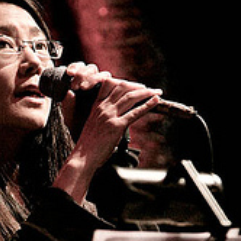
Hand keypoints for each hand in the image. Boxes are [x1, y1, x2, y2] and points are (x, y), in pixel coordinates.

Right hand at [54, 63, 161, 203]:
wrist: (83, 158)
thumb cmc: (88, 146)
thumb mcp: (93, 126)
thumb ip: (104, 118)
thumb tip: (118, 118)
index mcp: (96, 107)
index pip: (110, 84)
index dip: (125, 83)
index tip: (135, 86)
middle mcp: (103, 108)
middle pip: (122, 87)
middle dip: (138, 87)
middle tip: (150, 89)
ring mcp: (109, 116)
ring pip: (130, 97)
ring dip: (146, 93)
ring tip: (156, 92)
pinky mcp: (116, 126)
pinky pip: (134, 112)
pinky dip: (147, 105)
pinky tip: (155, 101)